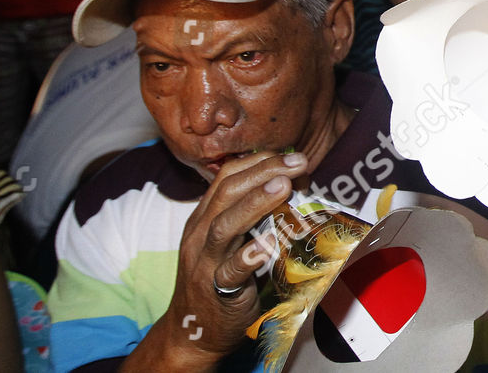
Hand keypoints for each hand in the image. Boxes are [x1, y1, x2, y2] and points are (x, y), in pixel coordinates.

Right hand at [162, 151, 309, 361]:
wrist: (191, 332)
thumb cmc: (220, 280)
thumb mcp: (229, 242)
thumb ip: (252, 216)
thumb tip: (293, 186)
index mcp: (203, 218)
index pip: (226, 178)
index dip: (258, 162)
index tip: (290, 155)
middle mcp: (199, 235)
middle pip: (227, 194)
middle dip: (263, 173)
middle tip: (296, 163)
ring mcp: (205, 263)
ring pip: (224, 227)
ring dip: (255, 204)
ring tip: (283, 186)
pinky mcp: (216, 291)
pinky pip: (231, 271)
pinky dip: (250, 255)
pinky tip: (270, 243)